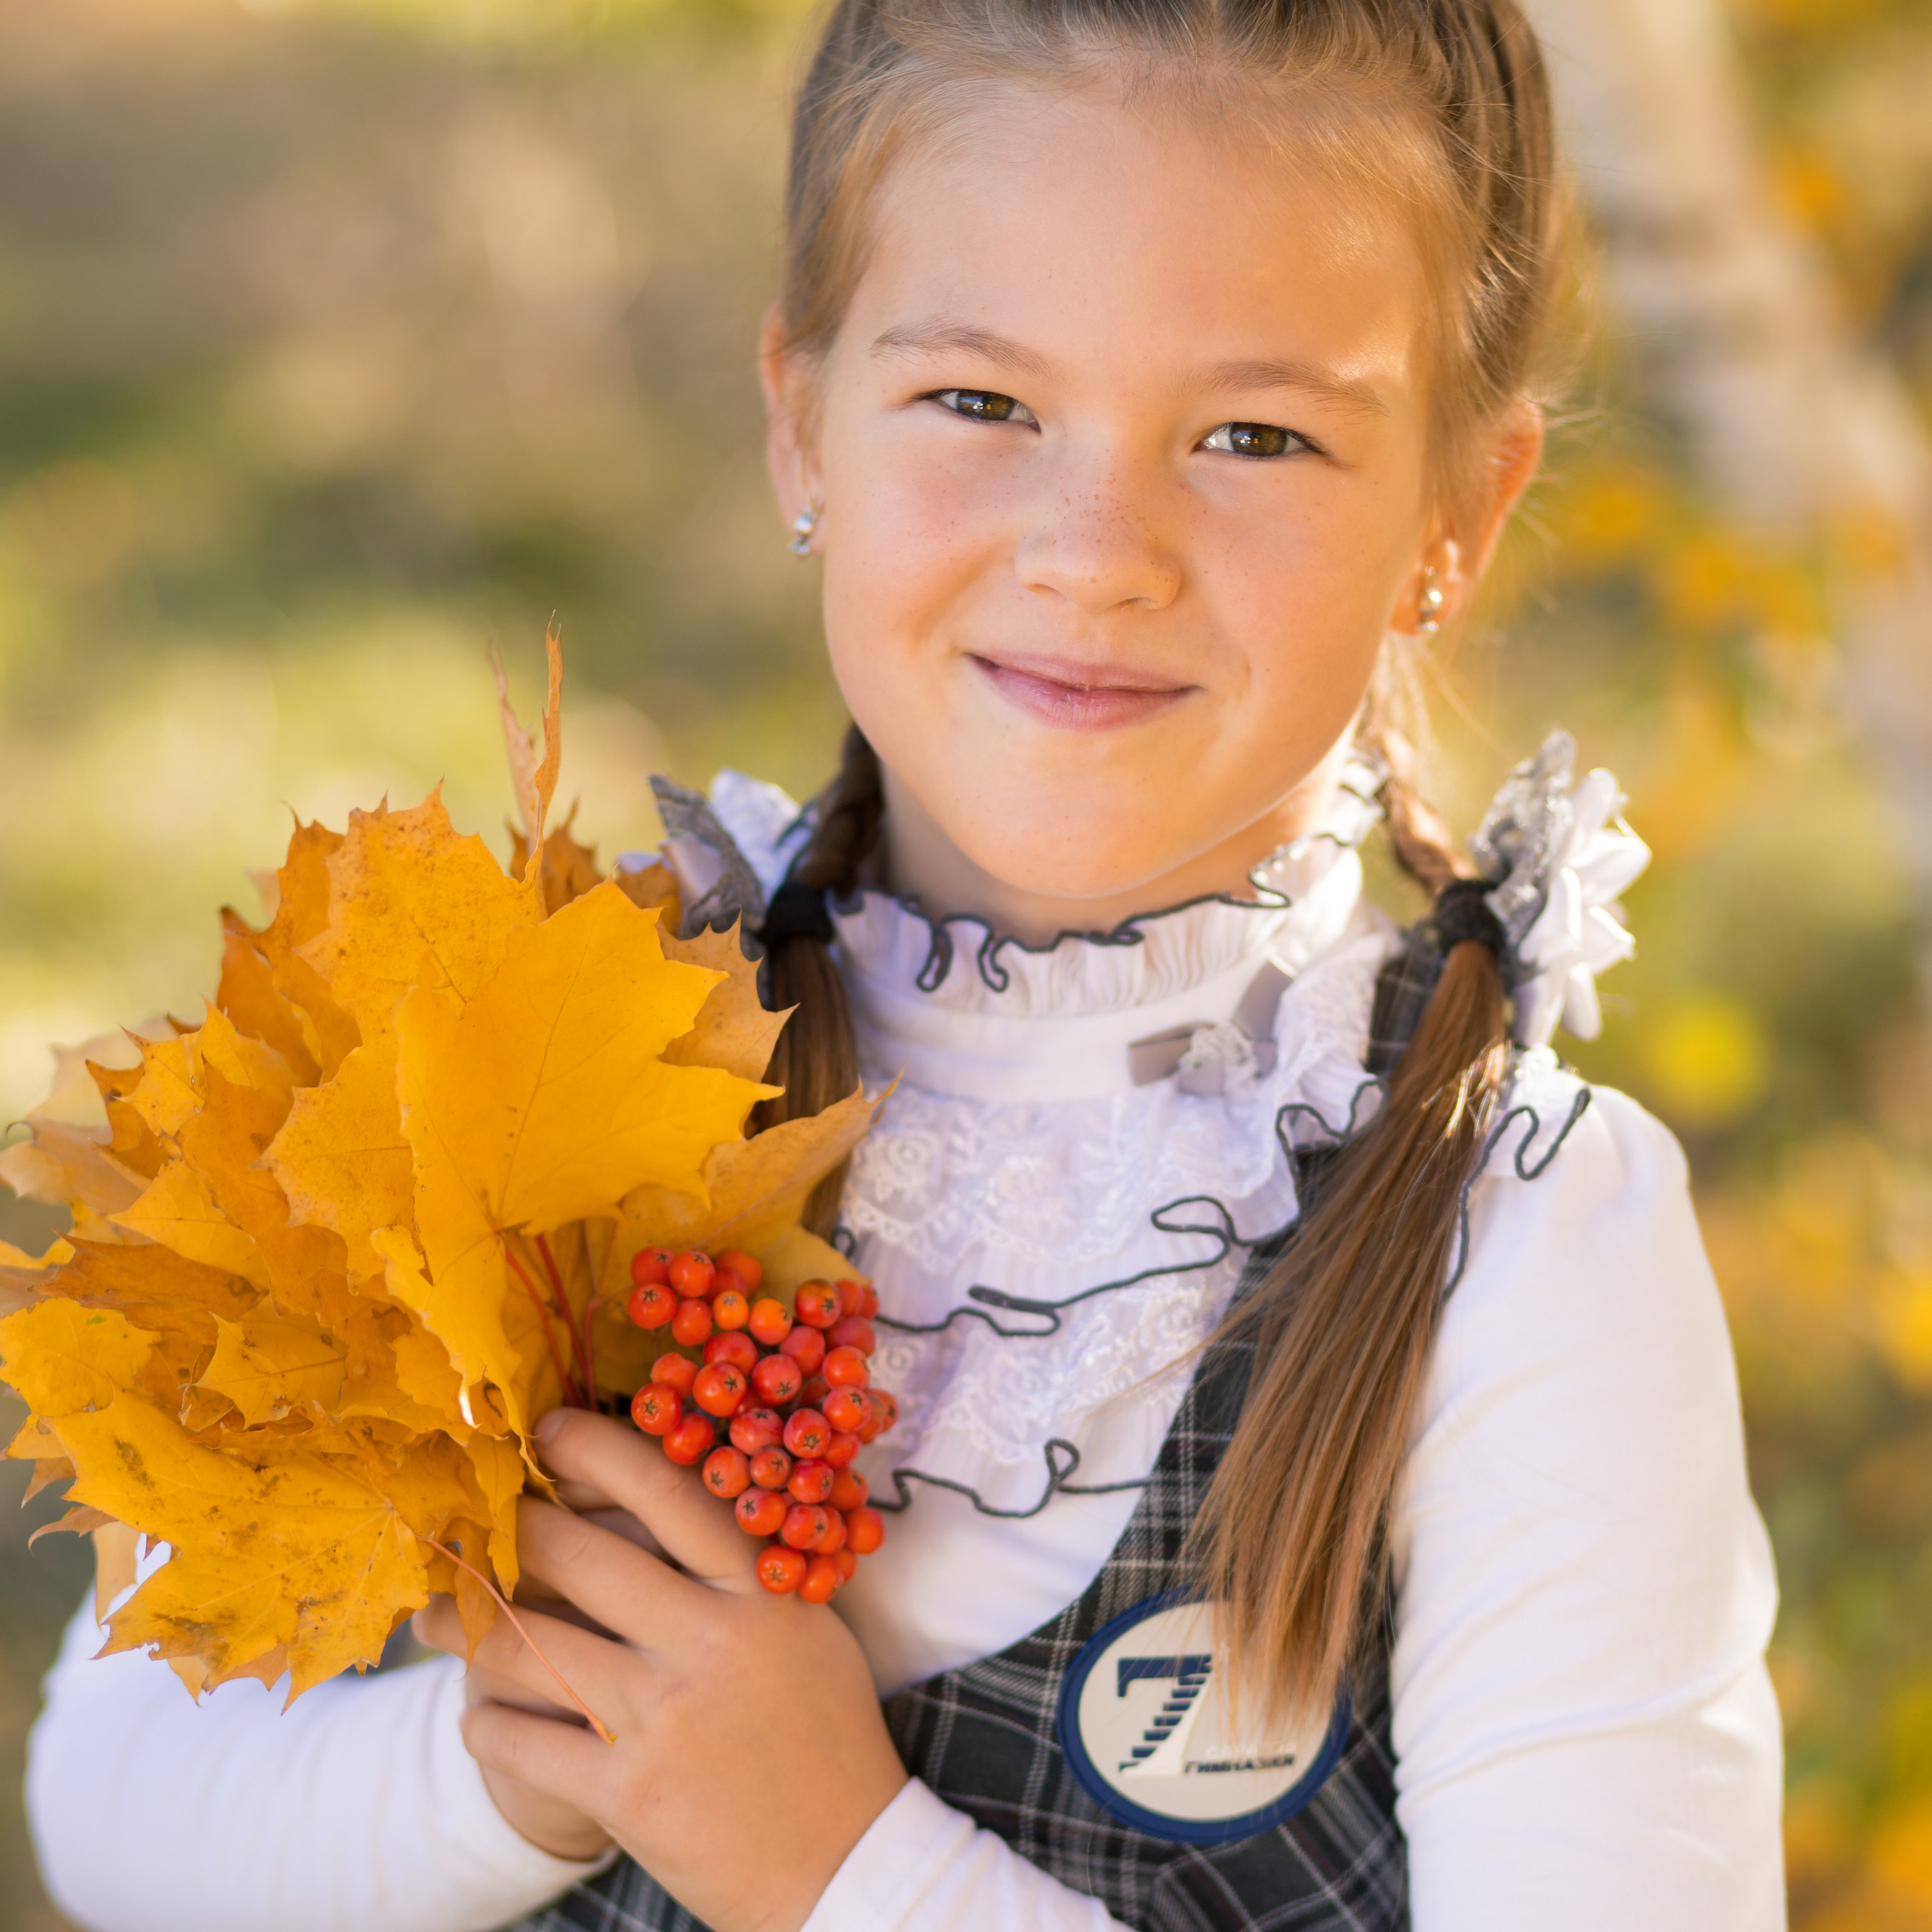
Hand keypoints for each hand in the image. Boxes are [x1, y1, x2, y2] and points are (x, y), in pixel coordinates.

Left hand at [415, 1407, 908, 1931]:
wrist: (843, 1863)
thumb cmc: (826, 1732)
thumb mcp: (804, 1628)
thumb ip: (741, 1568)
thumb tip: (657, 1498)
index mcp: (758, 1592)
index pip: (665, 1491)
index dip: (596, 1447)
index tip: (547, 1430)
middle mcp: (708, 1643)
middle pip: (579, 1556)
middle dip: (510, 1528)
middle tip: (473, 1519)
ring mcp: (662, 1720)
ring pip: (529, 1646)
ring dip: (463, 1623)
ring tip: (431, 1613)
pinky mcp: (626, 1796)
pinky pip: (521, 1743)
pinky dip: (484, 1724)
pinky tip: (476, 1714)